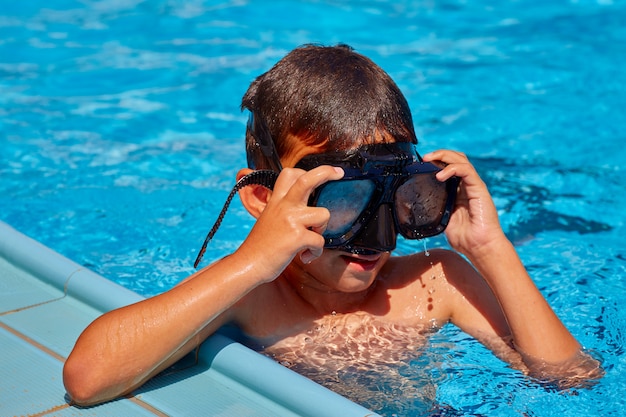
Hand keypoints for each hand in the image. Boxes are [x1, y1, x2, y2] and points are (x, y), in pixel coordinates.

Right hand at [236, 165, 344, 280]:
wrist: (248, 264)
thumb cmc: (260, 246)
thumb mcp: (268, 219)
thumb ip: (284, 210)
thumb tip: (305, 209)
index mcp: (276, 201)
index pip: (289, 174)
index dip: (306, 171)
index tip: (321, 173)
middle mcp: (284, 206)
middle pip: (307, 180)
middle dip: (326, 172)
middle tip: (339, 173)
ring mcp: (291, 220)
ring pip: (324, 214)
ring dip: (321, 230)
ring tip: (309, 240)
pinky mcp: (297, 237)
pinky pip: (319, 241)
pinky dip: (315, 252)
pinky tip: (304, 256)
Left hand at [423, 150, 504, 256]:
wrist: (480, 247)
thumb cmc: (465, 238)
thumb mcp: (442, 220)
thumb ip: (433, 209)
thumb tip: (414, 205)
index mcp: (459, 191)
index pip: (449, 167)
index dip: (436, 162)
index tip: (420, 164)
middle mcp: (467, 185)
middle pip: (456, 159)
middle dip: (439, 154)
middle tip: (424, 157)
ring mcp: (474, 186)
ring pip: (461, 160)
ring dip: (444, 156)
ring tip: (429, 160)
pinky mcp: (479, 189)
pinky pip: (466, 170)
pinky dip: (451, 169)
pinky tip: (440, 175)